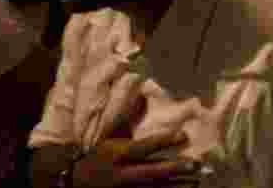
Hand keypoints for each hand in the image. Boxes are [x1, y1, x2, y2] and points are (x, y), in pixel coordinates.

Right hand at [72, 98, 200, 187]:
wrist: (75, 182)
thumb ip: (126, 116)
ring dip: (177, 184)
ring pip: (156, 187)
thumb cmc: (96, 154)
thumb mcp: (108, 135)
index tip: (185, 135)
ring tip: (197, 179)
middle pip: (154, 171)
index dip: (166, 141)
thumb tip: (142, 94)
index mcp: (119, 154)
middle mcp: (123, 173)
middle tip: (197, 163)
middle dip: (176, 168)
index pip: (146, 146)